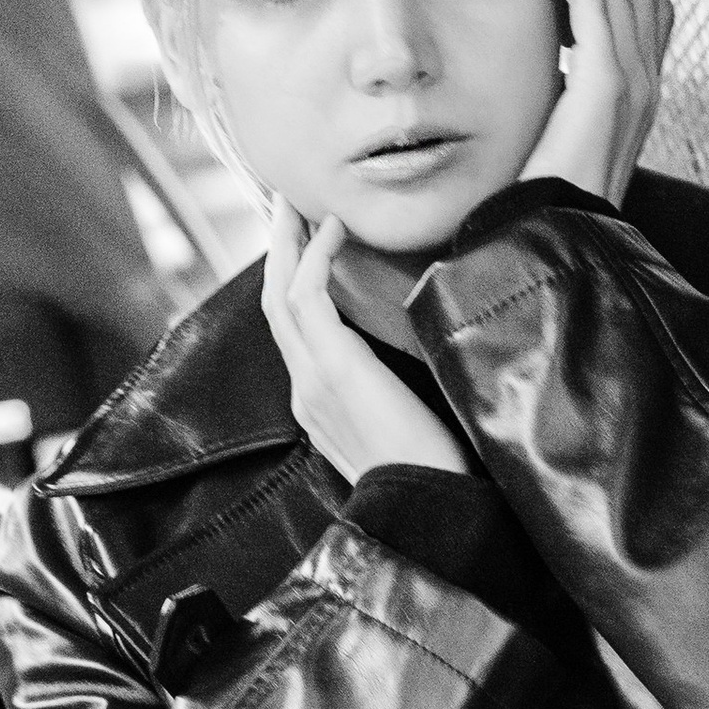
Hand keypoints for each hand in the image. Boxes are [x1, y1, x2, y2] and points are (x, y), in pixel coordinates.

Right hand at [263, 203, 469, 483]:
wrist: (426, 505)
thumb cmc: (433, 474)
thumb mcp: (406, 428)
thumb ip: (397, 397)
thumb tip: (424, 361)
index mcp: (318, 406)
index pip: (294, 334)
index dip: (295, 285)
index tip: (309, 245)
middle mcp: (304, 389)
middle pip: (276, 305)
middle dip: (278, 253)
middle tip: (285, 206)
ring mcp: (311, 378)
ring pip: (281, 295)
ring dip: (287, 243)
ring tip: (296, 203)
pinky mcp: (331, 367)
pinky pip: (308, 297)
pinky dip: (316, 256)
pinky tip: (334, 227)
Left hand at [523, 0, 672, 205]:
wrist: (556, 240)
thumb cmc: (544, 198)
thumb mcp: (558, 133)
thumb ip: (562, 96)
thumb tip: (545, 68)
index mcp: (638, 93)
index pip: (652, 8)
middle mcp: (646, 82)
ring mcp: (634, 84)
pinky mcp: (608, 86)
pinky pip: (594, 5)